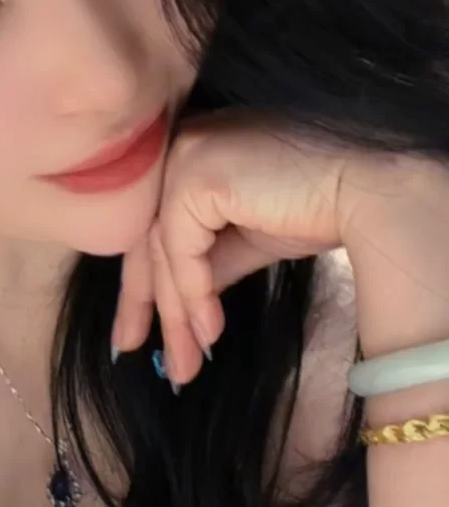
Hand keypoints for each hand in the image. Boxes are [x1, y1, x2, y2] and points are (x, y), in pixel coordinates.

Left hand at [111, 107, 391, 385]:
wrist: (370, 189)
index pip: (154, 223)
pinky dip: (192, 295)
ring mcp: (185, 154)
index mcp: (192, 150)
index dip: (142, 281)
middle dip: (147, 303)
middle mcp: (181, 143)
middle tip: (140, 354)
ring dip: (175, 313)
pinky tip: (209, 332)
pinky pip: (180, 249)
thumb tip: (181, 308)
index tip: (136, 331)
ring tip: (185, 364)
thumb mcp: (247, 240)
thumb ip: (208, 263)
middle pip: (151, 237)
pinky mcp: (195, 174)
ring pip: (162, 249)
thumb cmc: (320, 206)